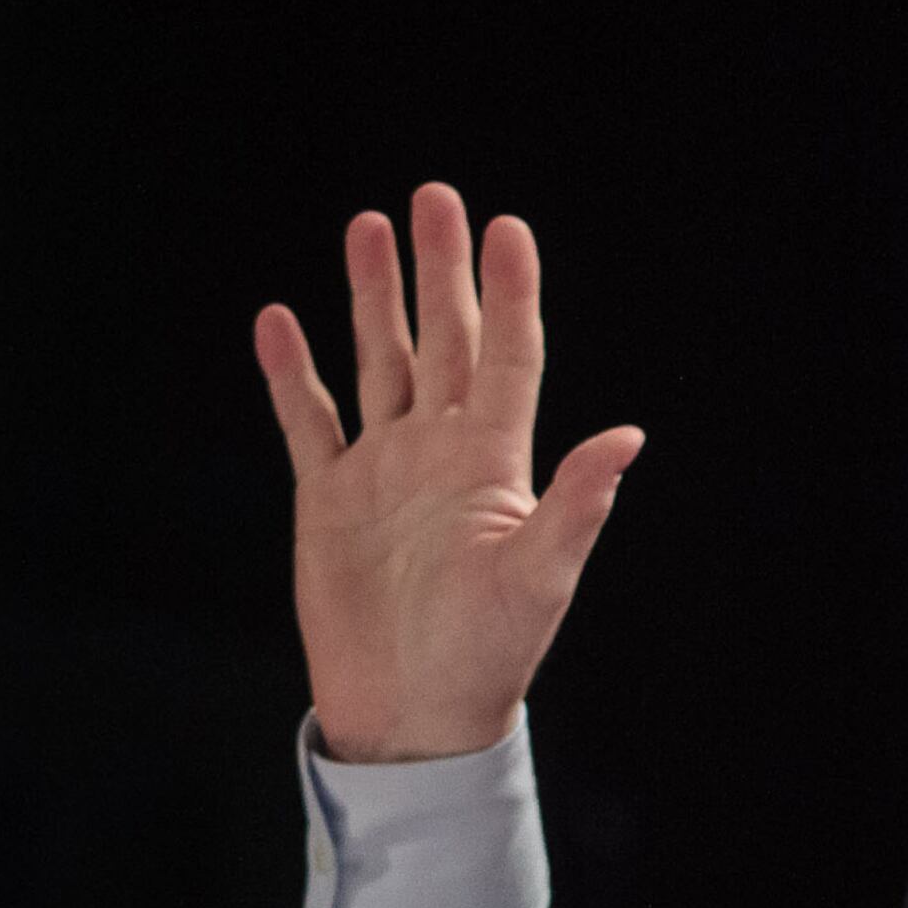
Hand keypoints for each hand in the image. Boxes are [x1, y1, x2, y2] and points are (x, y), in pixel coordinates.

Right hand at [254, 184, 642, 762]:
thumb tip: (629, 438)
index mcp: (498, 463)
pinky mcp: (328, 498)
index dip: (511, 292)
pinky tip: (278, 319)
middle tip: (435, 195)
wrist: (414, 712)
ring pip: (377, 361)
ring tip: (368, 227)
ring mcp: (384, 469)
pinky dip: (290, 372)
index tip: (509, 227)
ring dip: (373, 298)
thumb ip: (578, 504)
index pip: (509, 355)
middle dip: (440, 271)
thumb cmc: (488, 653)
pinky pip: (307, 419)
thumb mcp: (540, 577)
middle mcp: (443, 452)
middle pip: (443, 339)